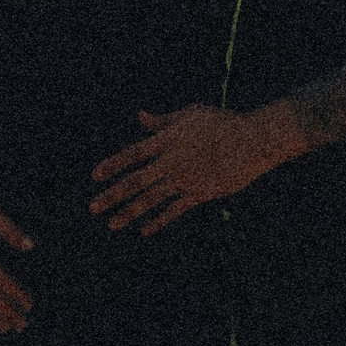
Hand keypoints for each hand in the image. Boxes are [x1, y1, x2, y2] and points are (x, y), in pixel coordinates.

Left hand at [89, 101, 302, 233]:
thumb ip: (163, 121)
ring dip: (129, 213)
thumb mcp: (190, 115)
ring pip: (151, 199)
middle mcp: (172, 161)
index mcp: (168, 140)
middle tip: (92, 208)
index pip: (133, 154)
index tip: (95, 176)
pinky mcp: (200, 193)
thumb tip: (140, 117)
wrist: (253, 140)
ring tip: (111, 224)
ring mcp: (185, 179)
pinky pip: (175, 210)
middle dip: (112, 195)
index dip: (113, 165)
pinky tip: (145, 230)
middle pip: (136, 181)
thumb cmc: (222, 123)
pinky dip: (159, 220)